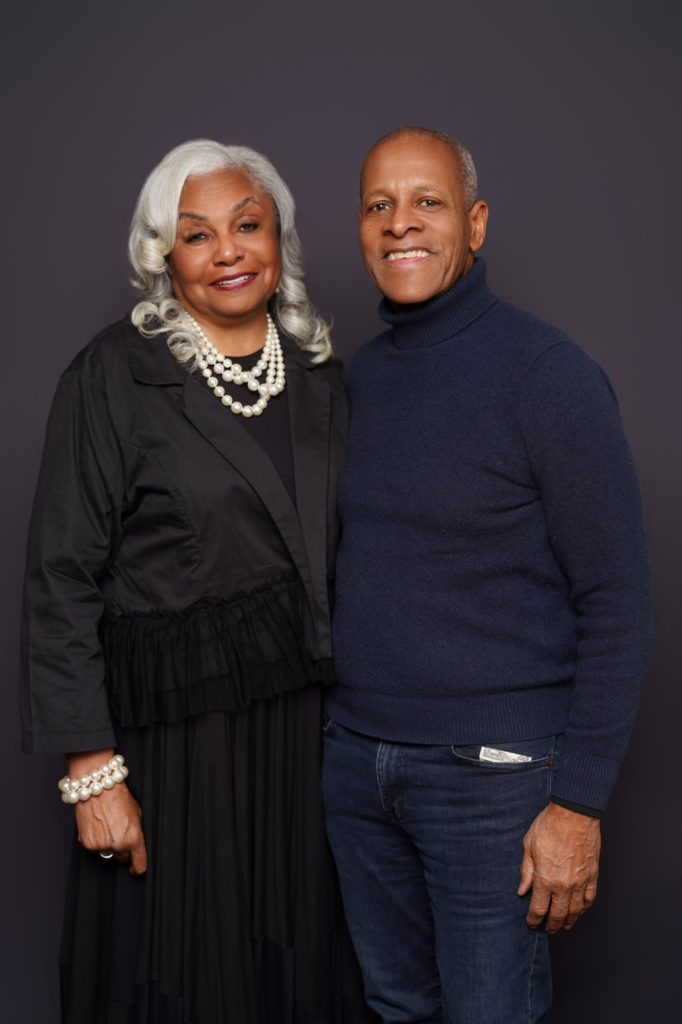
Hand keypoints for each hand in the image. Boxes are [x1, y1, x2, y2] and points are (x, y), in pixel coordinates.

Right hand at [67, 749, 146, 875]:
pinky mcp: (87, 843)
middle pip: (122, 858)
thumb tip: (134, 843)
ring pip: (107, 852)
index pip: (139, 864)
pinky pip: (94, 847)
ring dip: (108, 844)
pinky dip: (96, 840)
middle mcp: (117, 845)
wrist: (98, 788)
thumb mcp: (137, 814)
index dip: (138, 868)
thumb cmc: (118, 797)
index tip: (136, 869)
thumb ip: (136, 832)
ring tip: (107, 825)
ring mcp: (101, 845)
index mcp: (133, 838)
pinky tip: (97, 825)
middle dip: (123, 850)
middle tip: (119, 834)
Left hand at [518, 802, 600, 932]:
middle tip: (548, 929)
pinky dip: (584, 907)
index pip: (539, 909)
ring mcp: (581, 882)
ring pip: (575, 910)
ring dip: (569, 920)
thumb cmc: (550, 826)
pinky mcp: (592, 875)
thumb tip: (522, 890)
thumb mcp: (529, 845)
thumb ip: (526, 871)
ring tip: (565, 925)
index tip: (531, 923)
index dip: (534, 919)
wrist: (575, 814)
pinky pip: (590, 898)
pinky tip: (580, 910)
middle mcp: (564, 885)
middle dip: (552, 925)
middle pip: (558, 914)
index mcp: (545, 879)